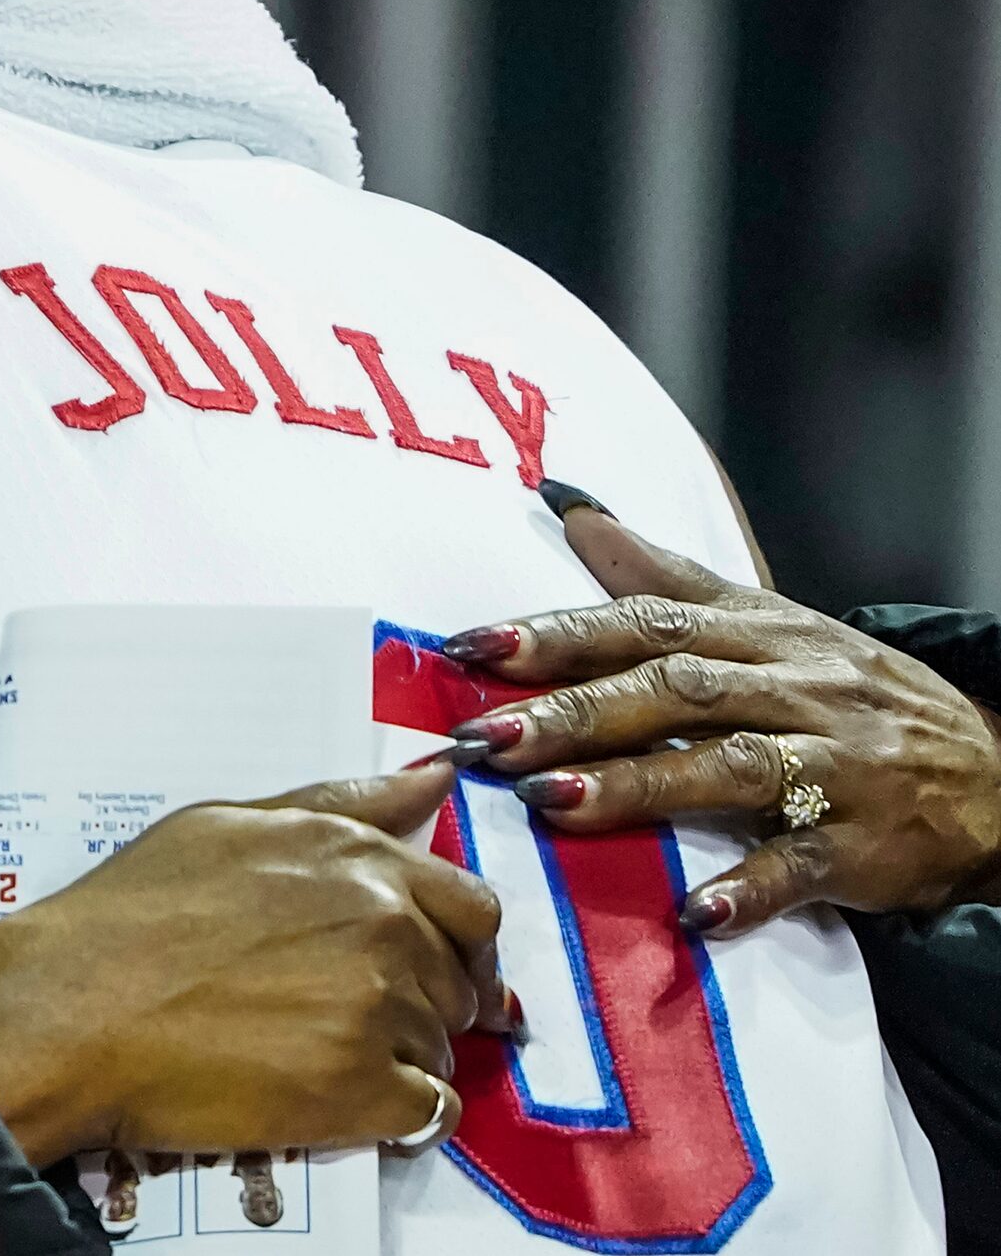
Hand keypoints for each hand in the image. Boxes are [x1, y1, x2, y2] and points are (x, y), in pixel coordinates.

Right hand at [0, 763, 505, 1165]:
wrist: (72, 1008)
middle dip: (424, 1001)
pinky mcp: (361, 1091)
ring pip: (440, 1048)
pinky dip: (398, 1115)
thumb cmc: (132, 913)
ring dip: (399, 1057)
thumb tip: (433, 778)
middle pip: (460, 982)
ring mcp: (379, 1009)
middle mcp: (384, 924)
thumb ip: (340, 804)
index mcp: (356, 857)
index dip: (457, 943)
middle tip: (353, 1017)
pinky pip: (427, 1112)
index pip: (472, 905)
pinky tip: (342, 1103)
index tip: (431, 966)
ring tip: (315, 1055)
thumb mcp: (228, 826)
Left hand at [444, 498, 1000, 936]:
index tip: (472, 647)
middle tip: (484, 738)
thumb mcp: (767, 621)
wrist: (993, 772)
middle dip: (574, 712)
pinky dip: (750, 889)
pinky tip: (693, 912)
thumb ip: (664, 574)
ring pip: (728, 769)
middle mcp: (794, 690)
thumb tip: (571, 507)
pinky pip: (804, 867)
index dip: (559, 634)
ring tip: (551, 803)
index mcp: (760, 634)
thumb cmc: (851, 693)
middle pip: (674, 692)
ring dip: (638, 787)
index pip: (648, 624)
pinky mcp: (865, 846)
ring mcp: (834, 767)